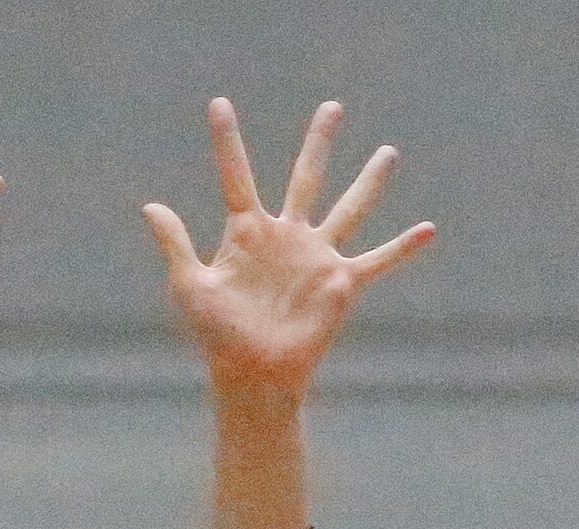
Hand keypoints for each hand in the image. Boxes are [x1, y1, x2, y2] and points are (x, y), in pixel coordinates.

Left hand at [143, 98, 433, 405]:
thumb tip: (150, 206)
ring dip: (369, 182)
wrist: (252, 374)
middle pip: (306, 177)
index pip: (236, 176)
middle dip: (318, 143)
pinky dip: (402, 248)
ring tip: (388, 152)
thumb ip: (175, 244)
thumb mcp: (190, 287)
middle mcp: (286, 238)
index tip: (218, 104)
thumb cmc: (218, 337)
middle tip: (332, 107)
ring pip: (349, 208)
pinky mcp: (340, 283)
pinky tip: (428, 229)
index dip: (227, 142)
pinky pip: (378, 260)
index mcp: (247, 234)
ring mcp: (316, 258)